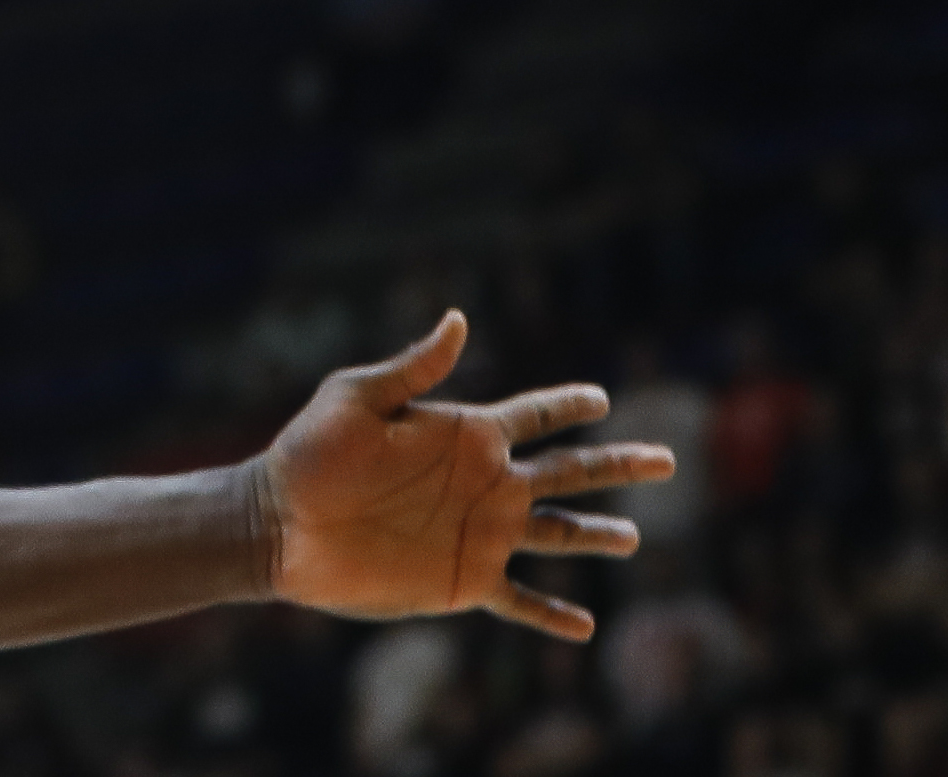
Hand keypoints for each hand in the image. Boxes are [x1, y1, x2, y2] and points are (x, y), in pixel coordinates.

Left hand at [253, 311, 673, 640]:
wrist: (280, 525)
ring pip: (557, 534)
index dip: (569, 404)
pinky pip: (519, 600)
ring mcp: (477, 533)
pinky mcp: (462, 580)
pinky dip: (553, 615)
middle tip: (667, 461)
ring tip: (635, 539)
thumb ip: (413, 368)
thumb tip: (460, 319)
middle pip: (568, 471)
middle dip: (617, 464)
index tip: (603, 398)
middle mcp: (482, 483)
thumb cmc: (308, 454)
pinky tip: (586, 627)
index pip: (533, 415)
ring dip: (597, 536)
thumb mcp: (357, 399)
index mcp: (463, 434)